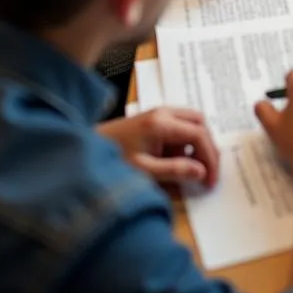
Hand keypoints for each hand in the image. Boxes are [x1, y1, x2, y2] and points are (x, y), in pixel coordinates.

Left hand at [98, 108, 219, 186]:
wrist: (82, 151)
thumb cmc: (111, 160)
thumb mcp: (143, 170)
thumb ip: (174, 171)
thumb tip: (201, 172)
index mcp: (162, 122)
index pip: (199, 135)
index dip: (210, 157)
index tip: (210, 180)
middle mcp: (164, 112)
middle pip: (200, 123)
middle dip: (207, 148)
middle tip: (208, 172)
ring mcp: (159, 113)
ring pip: (192, 123)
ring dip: (197, 145)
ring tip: (192, 169)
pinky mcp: (154, 119)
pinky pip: (180, 126)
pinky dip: (185, 143)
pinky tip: (177, 161)